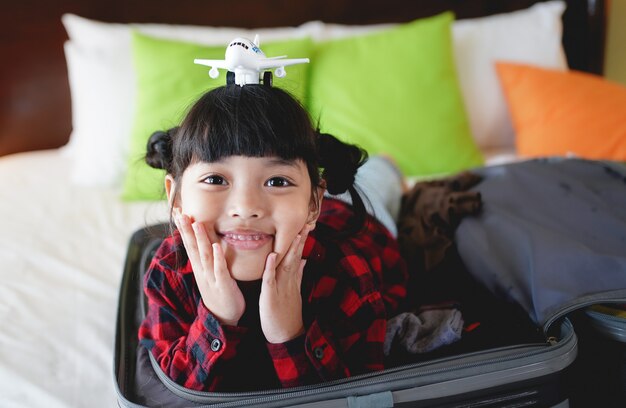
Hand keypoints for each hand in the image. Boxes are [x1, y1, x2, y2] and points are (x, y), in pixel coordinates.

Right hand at [174, 210, 244, 325]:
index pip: (189, 244)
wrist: (223, 317)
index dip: (183, 229)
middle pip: (192, 247)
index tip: (178, 212)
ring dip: (200, 239)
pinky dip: (217, 258)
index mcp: (199, 267)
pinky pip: (219, 269)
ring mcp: (211, 277)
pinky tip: (215, 246)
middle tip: (179, 213)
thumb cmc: (218, 292)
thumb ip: (205, 259)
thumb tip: (204, 243)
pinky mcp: (223, 284)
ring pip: (204, 255)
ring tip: (196, 223)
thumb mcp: (209, 274)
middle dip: (186, 230)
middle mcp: (202, 270)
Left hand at [259, 225, 308, 343]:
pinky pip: (270, 280)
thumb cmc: (288, 314)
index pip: (298, 255)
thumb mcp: (295, 291)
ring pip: (286, 265)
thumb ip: (299, 275)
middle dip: (301, 240)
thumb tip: (304, 260)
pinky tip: (272, 256)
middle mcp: (289, 281)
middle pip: (295, 256)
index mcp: (292, 278)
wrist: (286, 335)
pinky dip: (271, 268)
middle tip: (307, 223)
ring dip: (290, 249)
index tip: (307, 225)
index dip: (302, 240)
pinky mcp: (271, 296)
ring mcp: (281, 288)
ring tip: (296, 233)